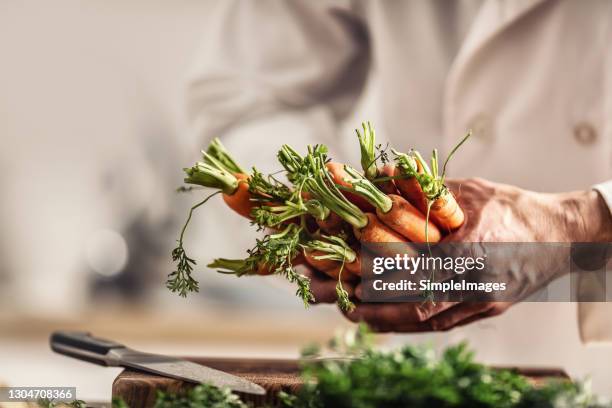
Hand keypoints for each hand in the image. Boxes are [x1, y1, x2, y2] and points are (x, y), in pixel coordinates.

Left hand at [338, 178, 610, 331]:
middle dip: (377, 309)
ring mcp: (483, 301)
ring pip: (428, 321)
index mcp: (473, 249)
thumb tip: (384, 176)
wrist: (560, 236)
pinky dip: (412, 324)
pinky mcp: (487, 310)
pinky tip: (389, 320)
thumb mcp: (473, 191)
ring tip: (356, 315)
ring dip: (389, 322)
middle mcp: (477, 282)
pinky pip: (443, 324)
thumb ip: (429, 189)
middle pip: (418, 307)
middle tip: (343, 304)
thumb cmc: (513, 209)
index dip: (385, 282)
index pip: (420, 272)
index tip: (355, 282)